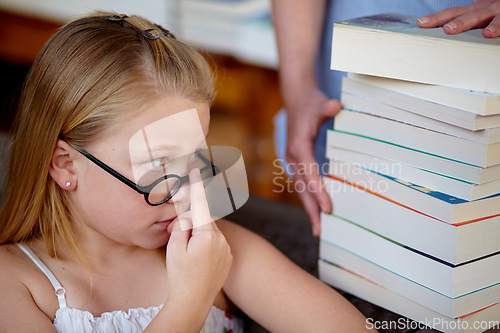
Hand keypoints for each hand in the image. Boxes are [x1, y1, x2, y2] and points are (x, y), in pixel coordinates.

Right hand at [165, 168, 232, 305]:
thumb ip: (182, 225)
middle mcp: (221, 239)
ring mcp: (226, 249)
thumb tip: (189, 214)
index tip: (196, 169)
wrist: (193, 301)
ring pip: (210, 232)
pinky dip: (206, 244)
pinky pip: (216, 243)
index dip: (197, 185)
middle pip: (204, 220)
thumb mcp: (174, 247)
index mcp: (207, 234)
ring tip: (189, 256)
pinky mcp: (228, 257)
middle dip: (192, 221)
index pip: (201, 204)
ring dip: (199, 235)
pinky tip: (198, 261)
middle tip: (180, 237)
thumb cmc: (180, 275)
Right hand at [285, 86, 340, 235]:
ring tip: (320, 230)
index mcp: (298, 145)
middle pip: (301, 187)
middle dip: (311, 209)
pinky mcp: (298, 163)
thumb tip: (335, 106)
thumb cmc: (311, 103)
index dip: (318, 190)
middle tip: (321, 231)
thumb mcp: (320, 103)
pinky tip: (318, 212)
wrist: (297, 100)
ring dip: (309, 209)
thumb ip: (327, 107)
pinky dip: (310, 199)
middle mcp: (293, 156)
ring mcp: (293, 161)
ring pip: (301, 189)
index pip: (308, 172)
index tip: (328, 207)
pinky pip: (303, 185)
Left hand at [417, 0, 499, 37]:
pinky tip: (490, 34)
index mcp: (473, 10)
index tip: (421, 23)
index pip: (452, 13)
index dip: (437, 18)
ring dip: (473, 24)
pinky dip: (497, 28)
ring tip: (468, 31)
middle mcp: (483, 9)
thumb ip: (464, 23)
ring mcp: (497, 13)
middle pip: (466, 15)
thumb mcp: (478, 15)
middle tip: (445, 29)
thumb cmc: (494, 13)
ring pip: (485, 17)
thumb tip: (442, 34)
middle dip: (455, 22)